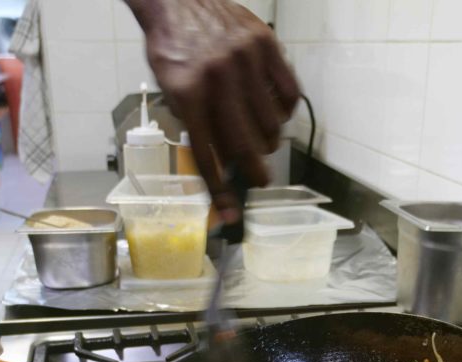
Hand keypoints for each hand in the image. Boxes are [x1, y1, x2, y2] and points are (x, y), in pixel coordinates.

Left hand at [127, 0, 300, 221]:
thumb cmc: (172, 49)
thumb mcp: (172, 91)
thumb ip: (195, 126)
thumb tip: (220, 168)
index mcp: (188, 94)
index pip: (208, 156)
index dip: (220, 191)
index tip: (231, 215)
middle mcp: (218, 79)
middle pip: (246, 145)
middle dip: (256, 171)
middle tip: (260, 178)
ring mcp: (245, 60)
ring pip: (271, 123)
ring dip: (270, 141)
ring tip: (263, 139)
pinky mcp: (266, 45)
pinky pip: (289, 94)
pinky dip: (285, 111)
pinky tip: (275, 112)